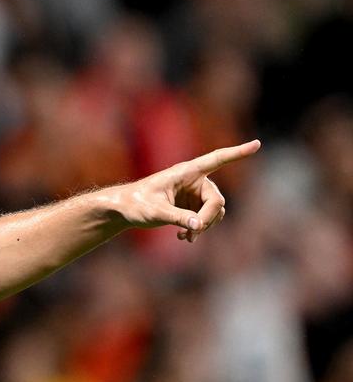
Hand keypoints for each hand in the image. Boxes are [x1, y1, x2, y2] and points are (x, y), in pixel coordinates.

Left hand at [113, 139, 260, 242]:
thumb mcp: (156, 212)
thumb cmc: (135, 204)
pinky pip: (206, 218)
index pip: (217, 159)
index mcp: (185, 172)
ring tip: (186, 237)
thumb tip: (199, 225)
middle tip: (194, 233)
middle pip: (216, 200)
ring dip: (204, 226)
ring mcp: (193, 193)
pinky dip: (199, 228)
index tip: (257, 144)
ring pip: (214, 212)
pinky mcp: (190, 205)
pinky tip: (184, 237)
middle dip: (208, 218)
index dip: (237, 153)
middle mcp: (193, 180)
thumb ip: (178, 218)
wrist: (123, 210)